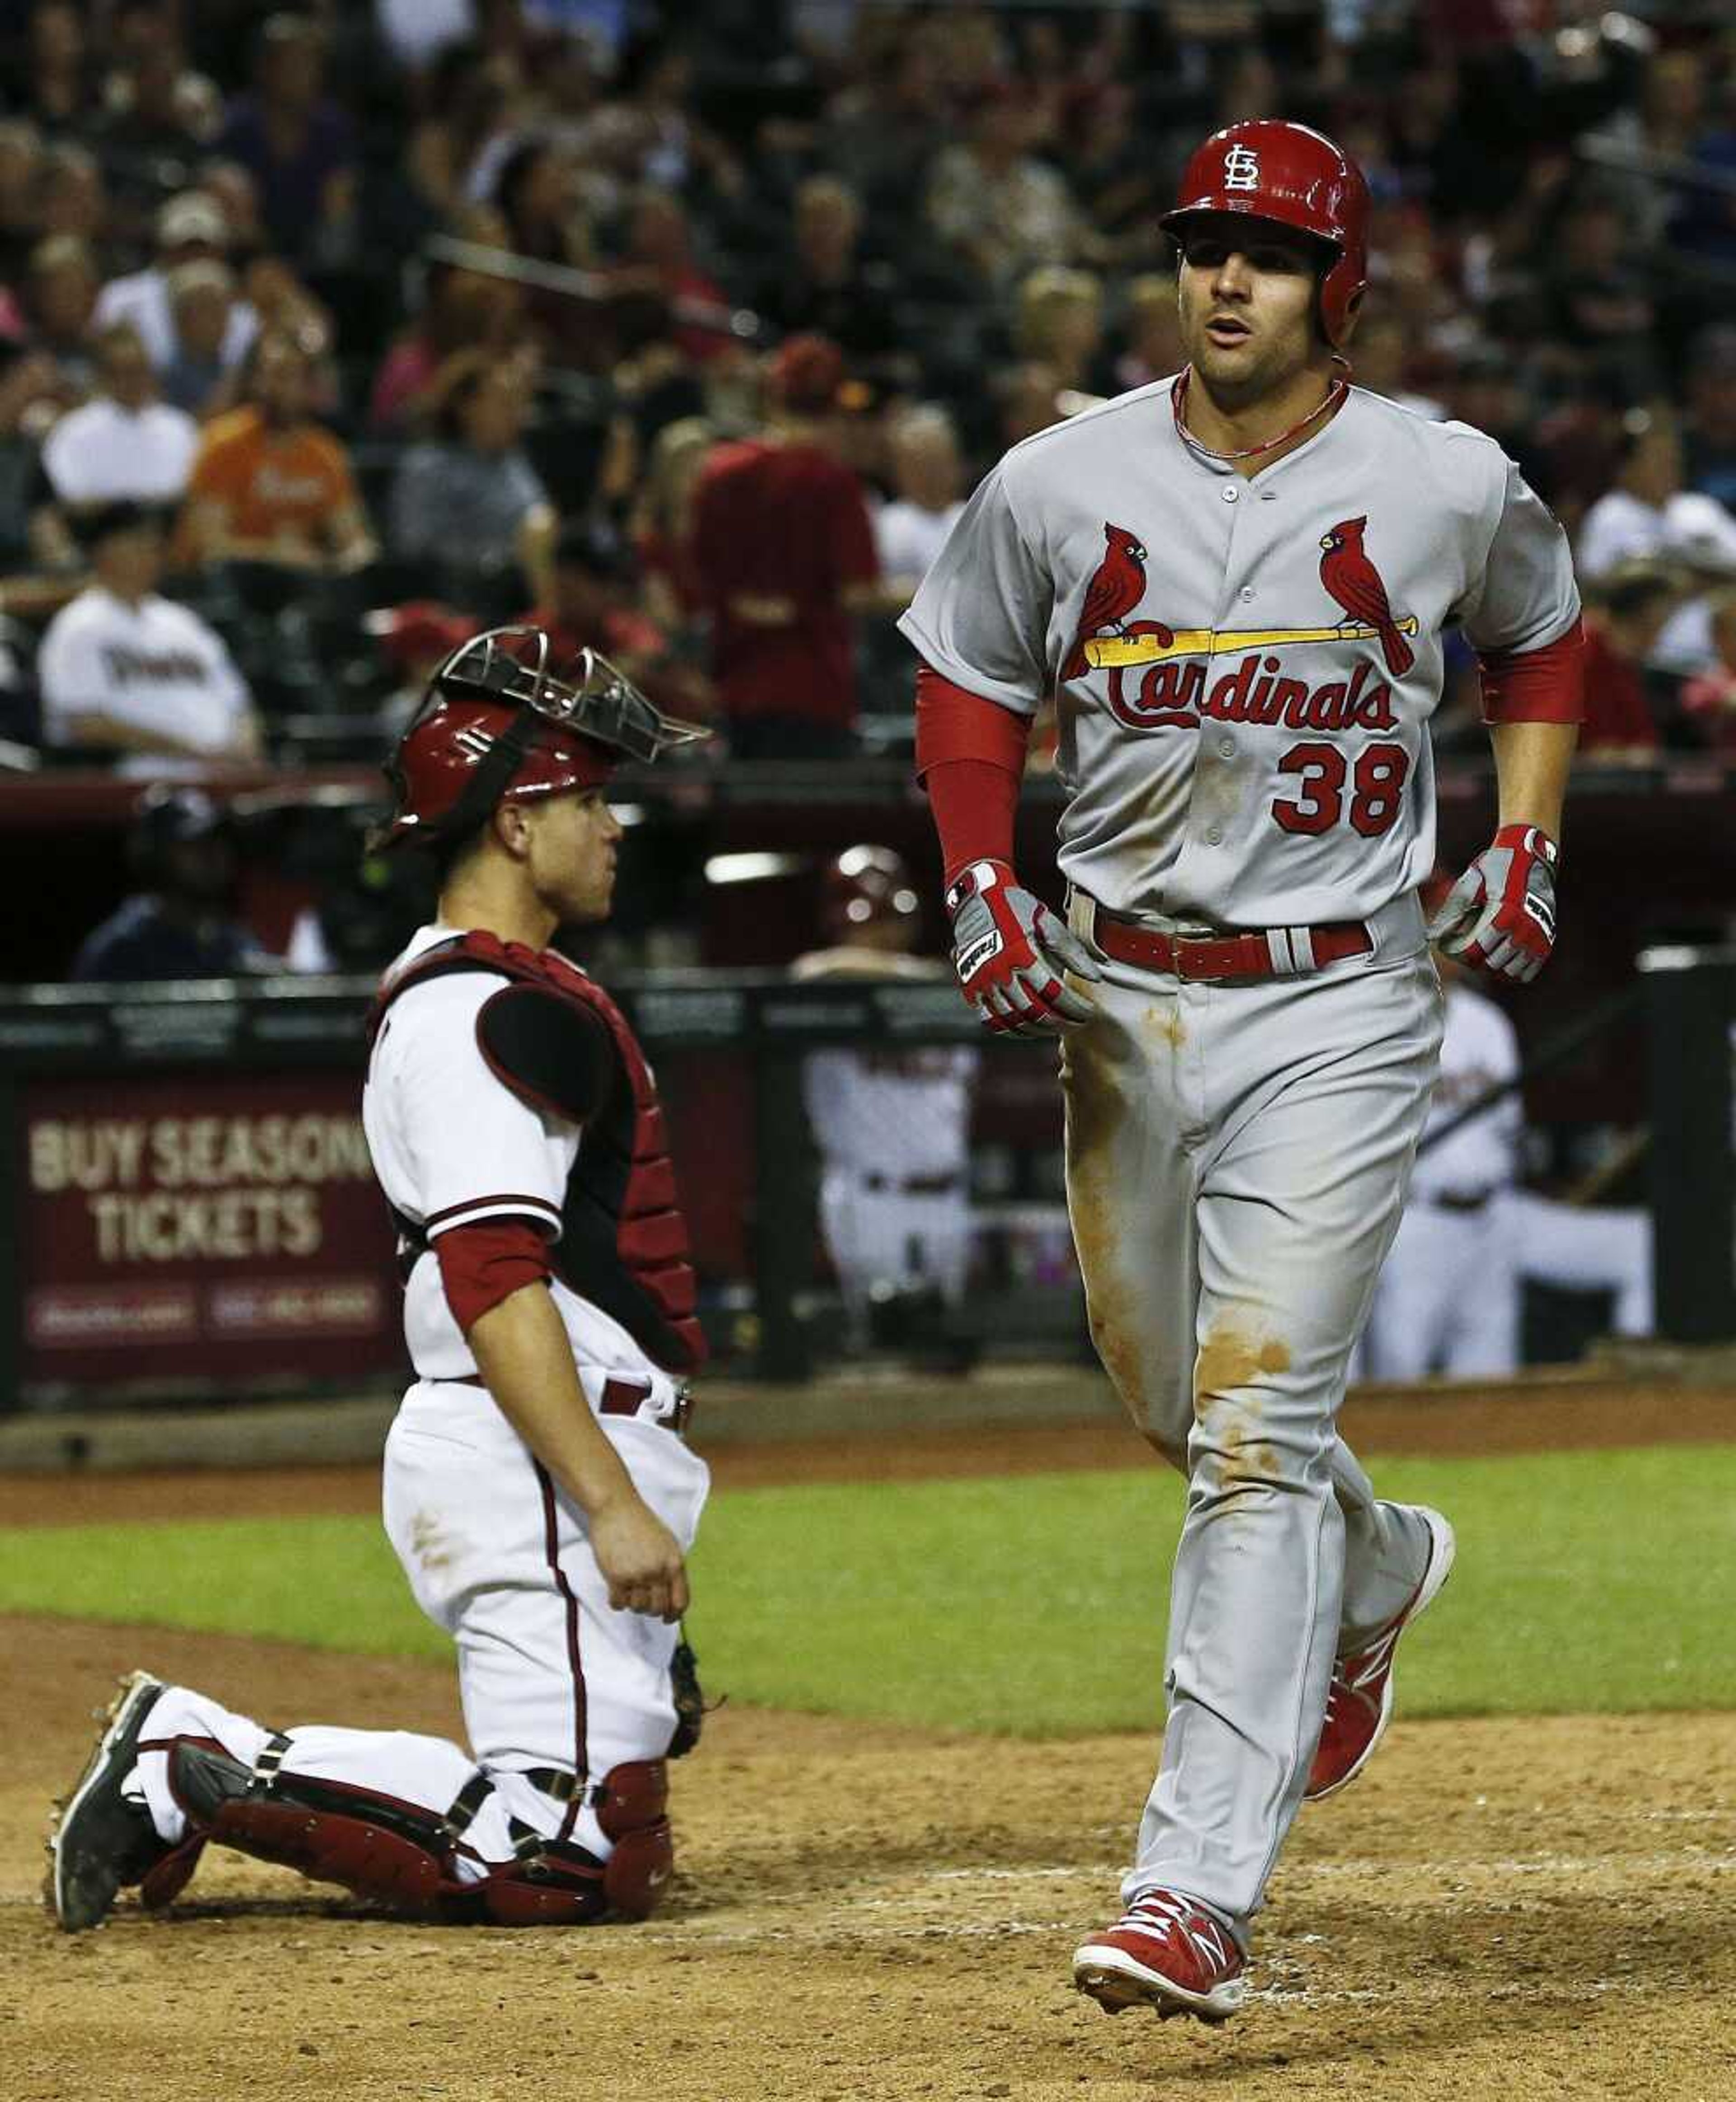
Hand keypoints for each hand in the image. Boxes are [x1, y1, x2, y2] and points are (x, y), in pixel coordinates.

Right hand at [589, 1494, 689, 1622]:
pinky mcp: (616, 1576)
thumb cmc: (641, 1523)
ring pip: (638, 1608)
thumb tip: (673, 1597)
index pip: (680, 1602)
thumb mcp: (667, 1543)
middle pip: (658, 1608)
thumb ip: (671, 1568)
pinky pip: (618, 1604)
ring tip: (629, 1591)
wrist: (616, 1507)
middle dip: (651, 1609)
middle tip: (643, 1601)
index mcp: (674, 1563)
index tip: (667, 1619)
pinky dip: (617, 1602)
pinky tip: (617, 1591)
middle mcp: (658, 1571)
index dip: (674, 1615)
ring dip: (633, 1604)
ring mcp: (637, 1575)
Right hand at [945, 858, 1101, 1035]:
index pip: (1054, 993)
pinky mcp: (971, 987)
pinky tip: (1026, 1029)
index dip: (1075, 1007)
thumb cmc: (1016, 908)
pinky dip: (1010, 1029)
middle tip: (1076, 1024)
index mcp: (1022, 956)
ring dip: (1039, 1030)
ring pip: (1014, 1020)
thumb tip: (1095, 977)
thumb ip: (1072, 951)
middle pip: (1035, 1011)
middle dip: (1060, 1023)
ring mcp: (983, 983)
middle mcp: (1000, 973)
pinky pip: (989, 1019)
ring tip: (1056, 1029)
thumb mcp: (1047, 923)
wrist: (976, 899)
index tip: (1089, 1012)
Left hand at [1427, 824, 1558, 983]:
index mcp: (1504, 914)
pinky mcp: (1547, 942)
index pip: (1474, 951)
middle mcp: (1524, 930)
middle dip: (1471, 959)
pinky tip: (1500, 959)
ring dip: (1491, 966)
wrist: (1534, 855)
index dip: (1455, 952)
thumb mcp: (1472, 881)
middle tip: (1462, 947)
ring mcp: (1538, 938)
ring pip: (1509, 972)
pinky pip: (1528, 972)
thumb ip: (1453, 911)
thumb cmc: (1499, 866)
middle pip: (1490, 964)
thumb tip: (1432, 936)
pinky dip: (1513, 970)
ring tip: (1481, 952)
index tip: (1447, 945)